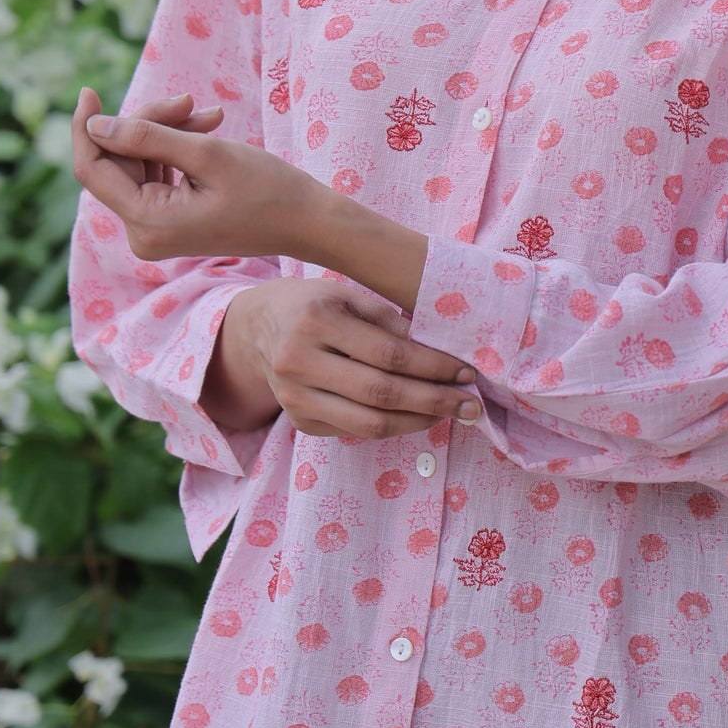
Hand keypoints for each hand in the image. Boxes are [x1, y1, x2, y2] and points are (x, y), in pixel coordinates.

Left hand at [71, 86, 325, 263]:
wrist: (308, 222)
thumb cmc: (267, 188)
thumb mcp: (206, 153)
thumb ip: (146, 137)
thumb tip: (95, 124)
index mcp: (148, 222)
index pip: (93, 170)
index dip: (87, 127)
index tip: (89, 89)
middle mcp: (144, 234)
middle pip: (120, 162)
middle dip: (149, 124)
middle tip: (191, 100)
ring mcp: (156, 230)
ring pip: (139, 164)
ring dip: (168, 132)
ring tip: (210, 115)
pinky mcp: (170, 222)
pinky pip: (155, 176)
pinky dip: (175, 150)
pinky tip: (207, 130)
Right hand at [238, 276, 482, 440]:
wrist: (257, 326)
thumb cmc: (314, 305)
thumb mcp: (348, 296)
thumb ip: (390, 322)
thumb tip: (442, 352)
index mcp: (316, 320)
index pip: (388, 354)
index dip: (433, 367)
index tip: (465, 372)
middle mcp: (299, 362)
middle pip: (381, 394)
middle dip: (434, 401)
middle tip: (470, 404)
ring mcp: (295, 398)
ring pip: (369, 424)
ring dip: (419, 422)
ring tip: (451, 414)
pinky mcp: (298, 422)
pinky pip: (355, 431)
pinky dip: (393, 426)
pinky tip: (417, 416)